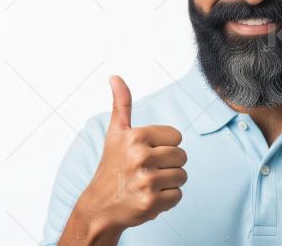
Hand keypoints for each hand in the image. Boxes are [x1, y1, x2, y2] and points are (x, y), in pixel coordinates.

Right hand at [77, 75, 187, 231]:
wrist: (99, 206)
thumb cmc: (111, 167)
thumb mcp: (115, 133)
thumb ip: (121, 104)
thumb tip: (115, 76)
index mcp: (135, 136)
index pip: (177, 136)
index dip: (164, 146)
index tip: (146, 154)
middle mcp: (140, 156)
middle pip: (182, 156)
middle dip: (168, 165)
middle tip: (146, 171)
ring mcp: (146, 180)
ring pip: (182, 176)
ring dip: (169, 183)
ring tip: (148, 185)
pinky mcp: (151, 202)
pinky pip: (178, 196)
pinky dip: (167, 200)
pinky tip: (148, 198)